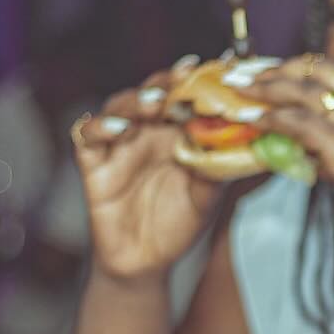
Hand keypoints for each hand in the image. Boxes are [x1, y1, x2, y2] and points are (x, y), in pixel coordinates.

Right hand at [72, 56, 221, 281]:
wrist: (146, 262)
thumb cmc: (179, 224)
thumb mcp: (208, 196)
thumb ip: (219, 167)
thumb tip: (246, 141)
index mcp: (177, 133)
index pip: (186, 98)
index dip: (200, 83)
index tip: (219, 70)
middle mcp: (148, 131)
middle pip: (153, 93)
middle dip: (168, 83)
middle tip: (185, 78)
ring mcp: (119, 143)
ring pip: (120, 106)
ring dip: (136, 100)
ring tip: (154, 103)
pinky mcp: (93, 162)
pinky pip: (87, 135)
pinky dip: (100, 127)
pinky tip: (119, 129)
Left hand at [237, 54, 333, 245]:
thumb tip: (311, 148)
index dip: (301, 69)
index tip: (278, 72)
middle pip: (316, 69)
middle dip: (278, 68)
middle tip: (250, 72)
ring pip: (301, 90)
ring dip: (266, 87)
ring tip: (240, 89)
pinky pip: (297, 122)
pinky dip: (272, 118)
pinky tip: (254, 120)